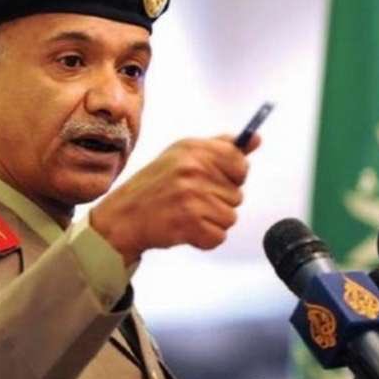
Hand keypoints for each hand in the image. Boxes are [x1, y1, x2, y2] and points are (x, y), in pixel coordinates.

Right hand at [90, 134, 260, 264]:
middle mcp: (193, 169)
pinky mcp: (190, 223)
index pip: (240, 163)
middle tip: (190, 199)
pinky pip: (219, 236)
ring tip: (187, 213)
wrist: (122, 217)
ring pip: (231, 217)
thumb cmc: (156, 185)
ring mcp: (192, 196)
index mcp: (193, 149)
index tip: (215, 180)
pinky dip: (205, 238)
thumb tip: (256, 139)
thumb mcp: (183, 155)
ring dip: (212, 221)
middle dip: (218, 201)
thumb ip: (221, 147)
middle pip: (238, 194)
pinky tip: (185, 228)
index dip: (232, 176)